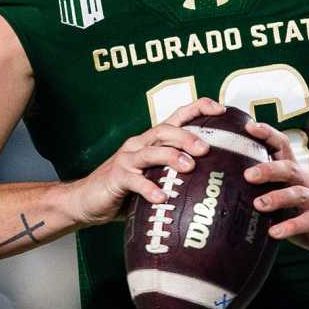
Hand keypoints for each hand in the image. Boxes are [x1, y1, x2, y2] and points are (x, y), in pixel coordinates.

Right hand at [63, 97, 223, 224]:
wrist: (86, 200)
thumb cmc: (128, 189)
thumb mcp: (157, 176)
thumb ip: (180, 174)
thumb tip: (219, 179)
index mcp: (153, 140)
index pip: (177, 116)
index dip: (199, 108)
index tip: (221, 109)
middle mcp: (140, 143)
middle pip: (165, 130)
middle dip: (188, 137)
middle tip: (206, 149)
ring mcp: (127, 159)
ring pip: (151, 151)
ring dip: (172, 157)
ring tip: (189, 167)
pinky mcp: (116, 177)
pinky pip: (134, 181)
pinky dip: (149, 188)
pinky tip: (162, 197)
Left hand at [244, 120, 308, 261]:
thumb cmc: (308, 212)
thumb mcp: (289, 195)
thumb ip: (268, 186)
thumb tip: (231, 177)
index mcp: (298, 173)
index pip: (284, 146)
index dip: (268, 134)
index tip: (249, 126)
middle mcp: (308, 182)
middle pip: (290, 169)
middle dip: (269, 169)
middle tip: (247, 174)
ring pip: (298, 194)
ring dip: (278, 198)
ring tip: (259, 204)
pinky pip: (307, 222)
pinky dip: (290, 227)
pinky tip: (274, 233)